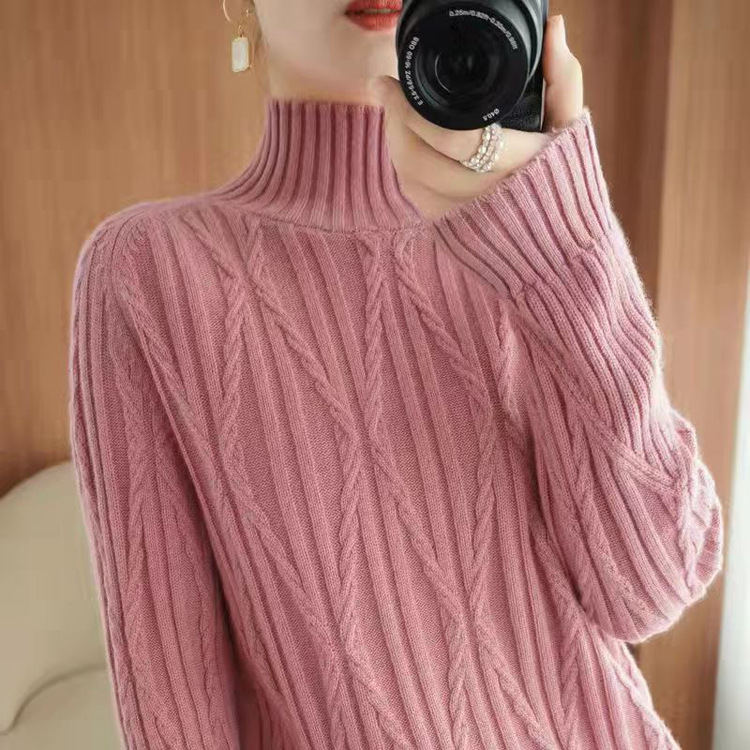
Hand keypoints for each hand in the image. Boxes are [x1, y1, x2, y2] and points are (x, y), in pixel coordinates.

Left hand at [368, 14, 583, 220]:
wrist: (552, 237)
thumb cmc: (560, 175)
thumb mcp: (568, 126)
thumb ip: (562, 78)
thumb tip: (554, 28)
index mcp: (513, 164)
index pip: (454, 139)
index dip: (413, 111)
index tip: (391, 83)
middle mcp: (482, 195)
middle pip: (417, 158)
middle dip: (394, 120)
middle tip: (386, 91)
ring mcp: (460, 215)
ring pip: (408, 176)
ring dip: (395, 140)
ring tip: (396, 113)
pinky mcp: (445, 227)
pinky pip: (411, 192)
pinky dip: (403, 164)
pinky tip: (407, 143)